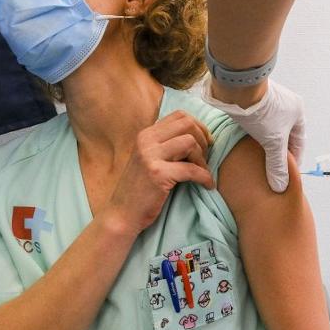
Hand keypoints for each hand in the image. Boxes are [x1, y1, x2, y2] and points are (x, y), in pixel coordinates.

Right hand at [103, 111, 214, 234]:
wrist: (122, 214)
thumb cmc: (140, 190)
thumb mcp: (149, 160)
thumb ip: (166, 146)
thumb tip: (198, 136)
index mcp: (146, 134)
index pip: (179, 115)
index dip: (198, 126)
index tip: (206, 142)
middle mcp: (146, 140)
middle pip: (187, 124)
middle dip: (203, 139)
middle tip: (205, 158)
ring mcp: (150, 156)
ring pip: (190, 142)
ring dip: (203, 159)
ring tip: (203, 173)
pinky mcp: (158, 174)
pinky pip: (192, 169)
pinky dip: (205, 177)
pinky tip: (207, 185)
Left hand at [200, 77, 303, 192]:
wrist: (237, 87)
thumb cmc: (261, 112)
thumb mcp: (273, 142)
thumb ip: (277, 165)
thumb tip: (281, 186)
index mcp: (298, 111)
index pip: (299, 141)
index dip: (294, 159)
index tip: (288, 173)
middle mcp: (286, 104)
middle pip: (285, 134)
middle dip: (280, 151)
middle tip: (273, 168)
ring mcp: (270, 101)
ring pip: (271, 128)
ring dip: (266, 142)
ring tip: (260, 158)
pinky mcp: (253, 100)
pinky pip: (258, 121)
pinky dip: (255, 133)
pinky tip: (248, 143)